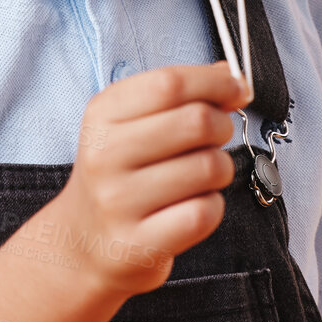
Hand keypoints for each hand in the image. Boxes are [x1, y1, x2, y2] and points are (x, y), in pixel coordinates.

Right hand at [53, 62, 251, 297]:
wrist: (84, 241)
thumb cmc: (121, 173)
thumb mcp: (132, 123)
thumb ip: (179, 95)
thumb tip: (232, 77)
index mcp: (102, 115)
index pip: (170, 84)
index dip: (215, 82)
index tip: (237, 88)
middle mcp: (104, 155)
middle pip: (196, 122)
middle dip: (222, 126)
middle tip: (217, 136)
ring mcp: (118, 202)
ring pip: (208, 168)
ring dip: (220, 169)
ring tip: (200, 176)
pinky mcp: (138, 244)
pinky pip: (204, 213)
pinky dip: (212, 206)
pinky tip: (192, 206)